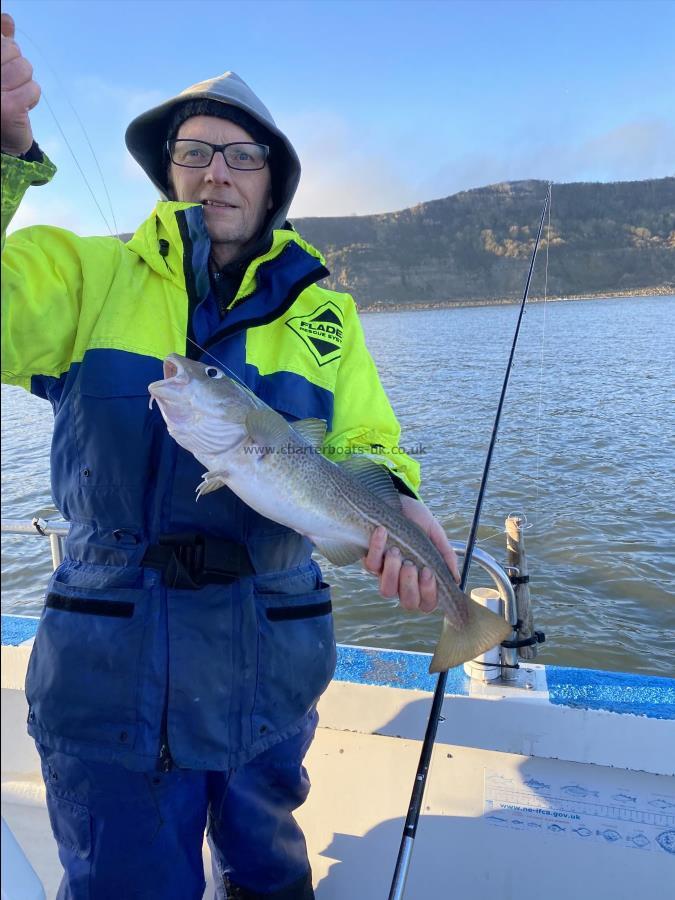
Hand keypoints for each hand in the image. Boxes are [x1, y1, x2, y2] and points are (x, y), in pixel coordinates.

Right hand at [1, 13, 39, 155]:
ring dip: (24, 82)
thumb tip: (6, 20)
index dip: (6, 49)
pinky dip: (31, 97)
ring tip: (12, 95)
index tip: (3, 67)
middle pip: (11, 48)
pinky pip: (33, 88)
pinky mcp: (7, 108)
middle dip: (16, 64)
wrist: (1, 138)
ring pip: (24, 67)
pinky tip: (20, 108)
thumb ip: (0, 42)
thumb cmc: (0, 96)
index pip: (0, 39)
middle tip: (7, 84)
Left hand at [363, 496, 459, 612]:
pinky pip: (371, 566)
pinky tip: (382, 532)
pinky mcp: (370, 561)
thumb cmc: (417, 519)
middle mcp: (404, 581)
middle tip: (410, 564)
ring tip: (395, 551)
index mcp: (423, 579)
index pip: (428, 602)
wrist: (397, 500)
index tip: (428, 571)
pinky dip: (376, 548)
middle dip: (410, 585)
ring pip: (387, 591)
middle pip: (408, 602)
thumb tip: (455, 579)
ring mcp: (386, 573)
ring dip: (392, 572)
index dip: (429, 593)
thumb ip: (445, 554)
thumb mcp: (435, 533)